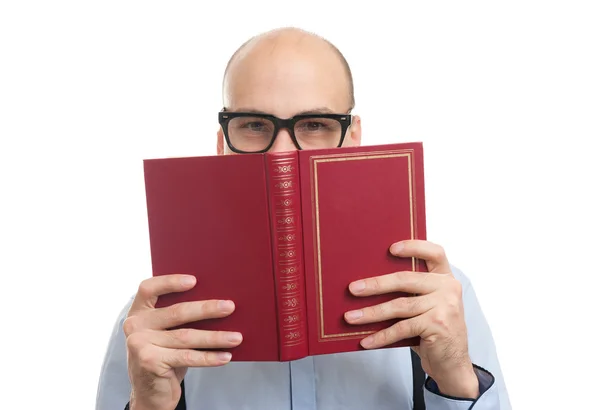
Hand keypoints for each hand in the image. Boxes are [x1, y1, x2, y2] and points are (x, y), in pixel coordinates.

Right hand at [123, 274, 242, 409]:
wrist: (151, 393)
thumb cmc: (165, 355)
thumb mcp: (166, 333)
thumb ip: (178, 318)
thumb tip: (218, 304)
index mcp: (138, 311)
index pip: (149, 288)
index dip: (170, 282)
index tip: (194, 280)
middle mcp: (135, 326)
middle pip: (176, 312)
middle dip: (206, 309)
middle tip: (230, 307)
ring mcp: (140, 344)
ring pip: (186, 337)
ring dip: (215, 337)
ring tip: (236, 337)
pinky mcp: (149, 362)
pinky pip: (187, 357)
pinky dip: (209, 357)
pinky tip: (225, 356)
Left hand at [344, 240, 478, 398]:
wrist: (453, 364)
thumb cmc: (433, 331)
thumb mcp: (426, 305)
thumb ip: (411, 291)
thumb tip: (368, 283)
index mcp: (445, 278)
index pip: (434, 252)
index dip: (413, 246)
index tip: (390, 248)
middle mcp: (448, 288)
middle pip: (406, 280)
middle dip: (376, 285)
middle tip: (353, 289)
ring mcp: (445, 306)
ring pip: (399, 306)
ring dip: (371, 313)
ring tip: (351, 317)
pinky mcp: (437, 325)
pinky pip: (401, 328)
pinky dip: (381, 336)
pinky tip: (366, 340)